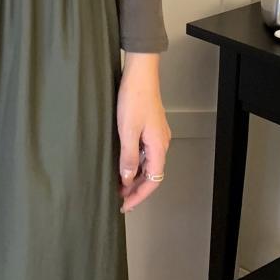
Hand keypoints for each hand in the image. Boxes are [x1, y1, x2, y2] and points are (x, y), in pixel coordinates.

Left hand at [117, 54, 170, 211]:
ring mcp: (156, 136)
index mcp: (158, 146)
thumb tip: (127, 178)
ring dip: (135, 177)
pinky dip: (135, 164)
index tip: (126, 205)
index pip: (153, 180)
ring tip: (119, 186)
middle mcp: (161, 144)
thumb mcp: (127, 131)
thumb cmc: (135, 98)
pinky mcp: (150, 130)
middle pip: (152, 175)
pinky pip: (144, 154)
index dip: (139, 196)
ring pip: (148, 165)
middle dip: (137, 190)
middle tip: (120, 200)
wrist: (140, 75)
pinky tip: (123, 165)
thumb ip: (128, 157)